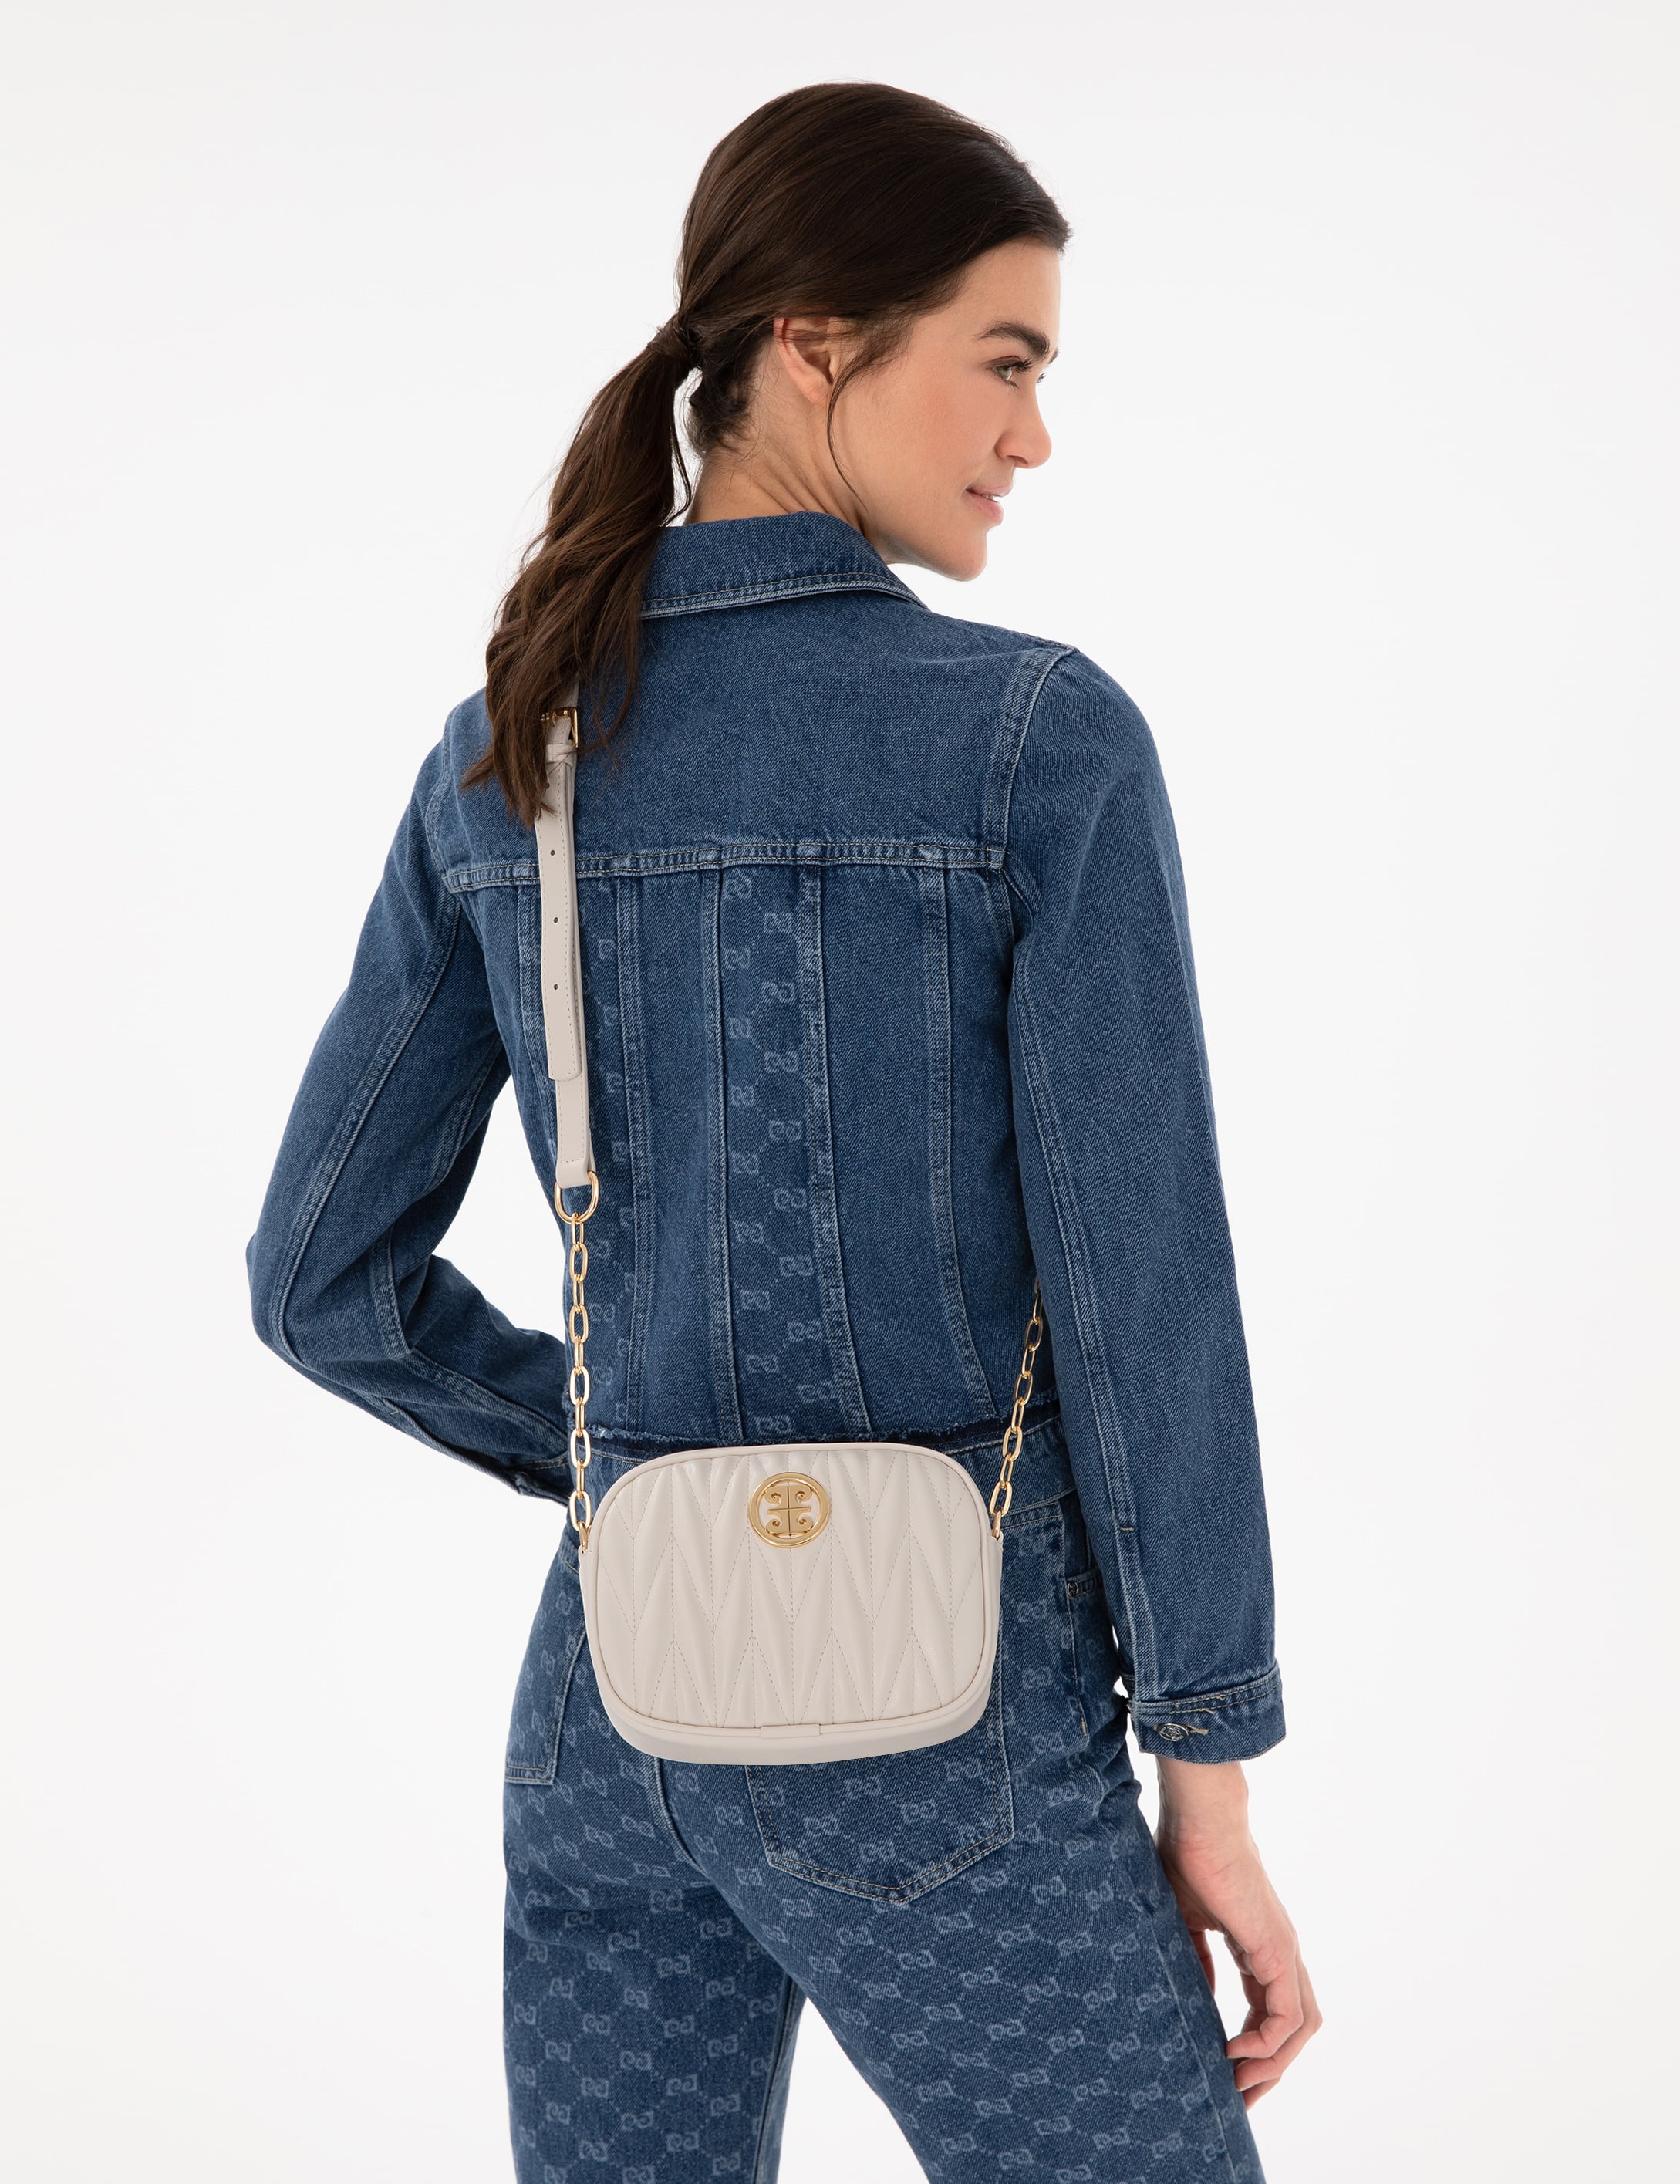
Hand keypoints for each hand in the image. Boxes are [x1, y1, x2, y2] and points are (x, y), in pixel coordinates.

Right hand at [1153, 1757, 1320, 2108]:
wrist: (1199, 1819)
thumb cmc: (1187, 1856)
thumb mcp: (1185, 1921)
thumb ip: (1196, 1958)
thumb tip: (1197, 1996)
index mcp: (1259, 1948)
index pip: (1270, 2013)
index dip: (1251, 2050)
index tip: (1221, 2075)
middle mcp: (1280, 1955)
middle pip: (1294, 2030)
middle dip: (1268, 2072)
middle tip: (1236, 2101)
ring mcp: (1283, 1953)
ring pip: (1301, 2029)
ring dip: (1273, 2066)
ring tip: (1236, 2086)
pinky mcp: (1276, 1950)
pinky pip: (1288, 2017)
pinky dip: (1268, 2044)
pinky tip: (1234, 2053)